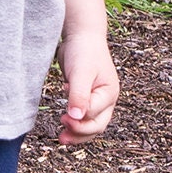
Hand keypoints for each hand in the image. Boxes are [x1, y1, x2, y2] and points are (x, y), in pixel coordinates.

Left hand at [56, 30, 118, 144]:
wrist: (81, 35)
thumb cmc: (84, 51)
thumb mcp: (81, 73)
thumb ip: (79, 95)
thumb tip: (76, 118)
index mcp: (109, 93)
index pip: (94, 115)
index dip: (79, 121)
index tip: (63, 116)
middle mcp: (106, 99)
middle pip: (97, 125)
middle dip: (80, 134)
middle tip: (61, 137)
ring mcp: (98, 99)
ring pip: (91, 124)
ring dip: (77, 132)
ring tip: (61, 137)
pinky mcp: (87, 97)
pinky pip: (83, 116)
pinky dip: (75, 122)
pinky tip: (64, 118)